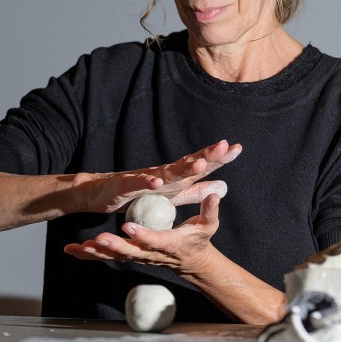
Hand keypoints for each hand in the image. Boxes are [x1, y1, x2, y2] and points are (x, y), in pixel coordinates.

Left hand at [64, 191, 222, 275]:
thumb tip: (213, 194)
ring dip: (97, 253)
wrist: (192, 262)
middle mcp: (152, 253)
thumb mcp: (209, 225)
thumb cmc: (200, 240)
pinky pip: (109, 257)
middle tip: (99, 238)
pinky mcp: (131, 256)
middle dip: (114, 246)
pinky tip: (72, 250)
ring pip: (116, 256)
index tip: (129, 227)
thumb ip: (210, 210)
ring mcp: (140, 256)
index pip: (156, 240)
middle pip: (131, 252)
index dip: (143, 235)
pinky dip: (90, 255)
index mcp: (170, 244)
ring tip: (79, 246)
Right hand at [74, 140, 241, 213]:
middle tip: (225, 146)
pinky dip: (149, 182)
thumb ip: (196, 191)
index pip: (201, 165)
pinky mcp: (128, 186)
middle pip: (189, 163)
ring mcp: (146, 177)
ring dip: (184, 168)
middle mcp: (164, 173)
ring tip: (200, 164)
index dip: (219, 157)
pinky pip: (140, 184)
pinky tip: (158, 182)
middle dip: (207, 155)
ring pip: (168, 172)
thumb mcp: (173, 194)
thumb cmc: (141, 192)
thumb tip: (222, 186)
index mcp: (176, 177)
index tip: (238, 148)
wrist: (103, 193)